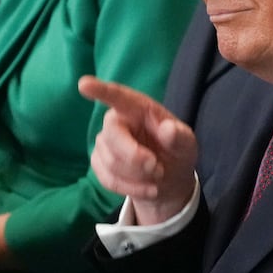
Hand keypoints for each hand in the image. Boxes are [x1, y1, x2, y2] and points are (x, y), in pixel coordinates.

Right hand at [79, 75, 196, 224]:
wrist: (169, 179)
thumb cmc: (176, 152)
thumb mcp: (187, 144)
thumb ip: (180, 137)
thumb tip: (168, 129)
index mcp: (139, 108)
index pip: (118, 96)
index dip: (101, 90)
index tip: (84, 84)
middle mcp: (117, 121)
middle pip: (112, 136)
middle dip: (134, 157)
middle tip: (158, 169)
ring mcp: (105, 143)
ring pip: (111, 162)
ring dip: (138, 176)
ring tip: (158, 177)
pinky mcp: (99, 163)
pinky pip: (108, 179)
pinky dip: (132, 188)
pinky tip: (148, 188)